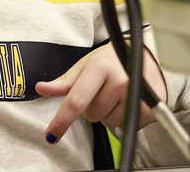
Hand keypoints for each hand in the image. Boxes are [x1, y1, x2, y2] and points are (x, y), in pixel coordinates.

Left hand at [35, 43, 166, 142]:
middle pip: (91, 114)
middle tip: (102, 90)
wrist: (142, 55)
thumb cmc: (110, 60)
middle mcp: (120, 79)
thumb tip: (41, 88)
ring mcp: (136, 94)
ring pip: (108, 122)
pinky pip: (124, 125)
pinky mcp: (148, 108)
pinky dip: (122, 117)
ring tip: (116, 94)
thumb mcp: (86, 65)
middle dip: (92, 107)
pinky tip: (127, 100)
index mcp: (100, 67)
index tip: (51, 135)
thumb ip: (64, 81)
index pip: (76, 100)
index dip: (62, 120)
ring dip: (108, 113)